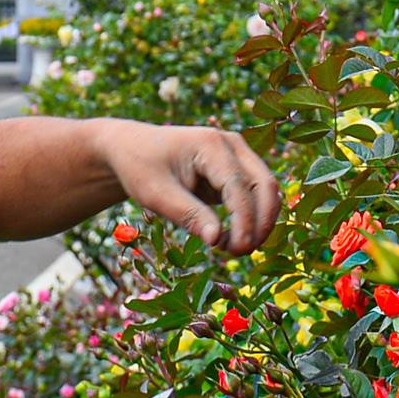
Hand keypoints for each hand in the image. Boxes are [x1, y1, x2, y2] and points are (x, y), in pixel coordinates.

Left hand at [102, 122, 282, 255]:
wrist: (132, 148)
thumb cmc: (140, 167)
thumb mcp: (155, 194)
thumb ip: (188, 215)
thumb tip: (216, 240)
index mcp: (210, 144)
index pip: (239, 185)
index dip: (243, 220)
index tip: (237, 249)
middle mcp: (231, 145)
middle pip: (264, 185)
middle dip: (261, 222)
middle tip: (240, 253)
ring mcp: (237, 155)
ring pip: (266, 190)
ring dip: (259, 222)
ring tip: (233, 249)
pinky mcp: (237, 169)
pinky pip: (256, 195)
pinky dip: (251, 218)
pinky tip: (229, 239)